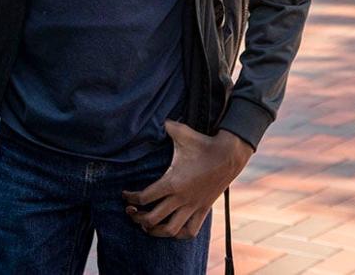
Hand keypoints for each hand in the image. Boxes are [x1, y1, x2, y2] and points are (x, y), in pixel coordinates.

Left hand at [123, 121, 252, 239]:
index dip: (130, 198)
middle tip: (131, 211)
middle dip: (137, 217)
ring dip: (155, 231)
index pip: (144, 198)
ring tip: (147, 226)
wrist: (229, 154)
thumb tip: (157, 119)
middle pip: (152, 218)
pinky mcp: (203, 210)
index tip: (125, 194)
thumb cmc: (203, 143)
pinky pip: (190, 231)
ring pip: (169, 230)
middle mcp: (181, 198)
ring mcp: (193, 206)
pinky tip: (171, 229)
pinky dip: (178, 234)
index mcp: (172, 182)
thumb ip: (166, 126)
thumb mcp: (181, 133)